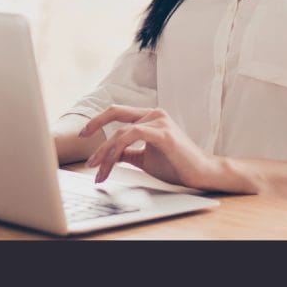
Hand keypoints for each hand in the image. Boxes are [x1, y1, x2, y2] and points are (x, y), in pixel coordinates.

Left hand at [81, 105, 219, 188]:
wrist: (202, 174)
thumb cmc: (177, 165)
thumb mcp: (145, 158)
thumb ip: (128, 152)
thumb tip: (110, 154)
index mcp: (149, 117)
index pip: (118, 112)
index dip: (98, 120)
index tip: (84, 133)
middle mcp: (154, 114)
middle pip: (115, 113)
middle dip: (94, 126)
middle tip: (83, 146)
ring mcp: (159, 122)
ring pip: (121, 132)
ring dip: (105, 152)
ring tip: (97, 170)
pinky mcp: (163, 134)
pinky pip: (132, 136)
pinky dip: (117, 149)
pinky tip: (110, 161)